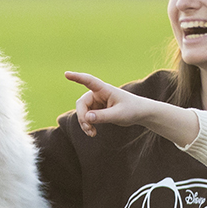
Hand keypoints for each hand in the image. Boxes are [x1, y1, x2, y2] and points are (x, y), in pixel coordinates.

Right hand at [63, 71, 195, 143]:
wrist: (140, 113)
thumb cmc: (132, 109)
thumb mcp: (118, 114)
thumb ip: (103, 116)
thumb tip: (86, 118)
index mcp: (104, 89)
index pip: (88, 81)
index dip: (77, 77)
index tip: (67, 74)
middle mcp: (98, 94)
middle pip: (82, 103)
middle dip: (82, 117)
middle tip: (88, 128)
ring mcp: (97, 102)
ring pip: (83, 112)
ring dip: (84, 123)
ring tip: (92, 133)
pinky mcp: (97, 110)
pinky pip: (87, 117)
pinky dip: (88, 125)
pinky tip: (93, 133)